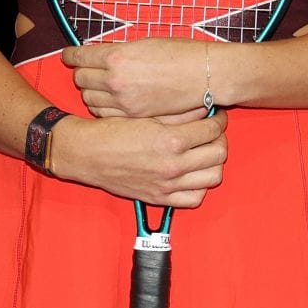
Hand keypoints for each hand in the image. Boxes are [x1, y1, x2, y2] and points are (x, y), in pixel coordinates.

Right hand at [51, 113, 226, 209]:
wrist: (87, 154)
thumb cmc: (114, 130)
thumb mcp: (147, 115)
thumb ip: (180, 115)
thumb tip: (206, 109)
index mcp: (171, 140)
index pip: (213, 130)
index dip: (219, 120)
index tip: (216, 116)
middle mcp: (173, 165)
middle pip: (219, 154)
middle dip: (220, 139)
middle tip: (212, 133)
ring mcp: (168, 185)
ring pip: (213, 177)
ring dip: (213, 163)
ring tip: (205, 152)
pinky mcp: (160, 199)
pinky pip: (195, 198)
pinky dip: (200, 186)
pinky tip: (193, 173)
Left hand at [62, 38, 209, 118]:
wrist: (205, 75)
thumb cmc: (180, 54)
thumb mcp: (143, 44)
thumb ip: (118, 52)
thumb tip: (100, 56)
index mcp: (116, 57)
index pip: (79, 57)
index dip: (71, 55)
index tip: (69, 55)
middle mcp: (115, 80)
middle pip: (81, 79)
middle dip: (82, 72)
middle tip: (87, 68)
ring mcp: (123, 102)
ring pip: (89, 99)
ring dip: (92, 91)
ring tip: (100, 86)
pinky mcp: (133, 116)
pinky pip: (104, 114)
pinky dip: (103, 107)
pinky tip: (111, 100)